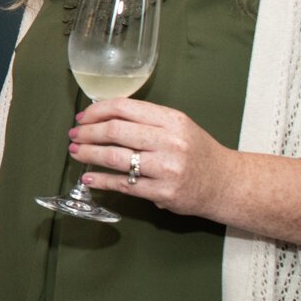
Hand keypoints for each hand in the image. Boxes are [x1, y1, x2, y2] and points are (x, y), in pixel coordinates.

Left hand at [68, 97, 233, 217]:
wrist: (226, 183)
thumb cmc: (197, 152)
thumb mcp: (179, 126)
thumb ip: (146, 120)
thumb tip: (103, 116)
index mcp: (172, 120)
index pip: (125, 108)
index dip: (97, 111)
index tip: (83, 117)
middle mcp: (170, 142)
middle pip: (115, 131)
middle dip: (87, 133)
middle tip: (74, 135)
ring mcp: (166, 169)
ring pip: (115, 158)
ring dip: (88, 154)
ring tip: (75, 153)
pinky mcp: (163, 193)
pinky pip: (123, 185)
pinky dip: (101, 181)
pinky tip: (88, 177)